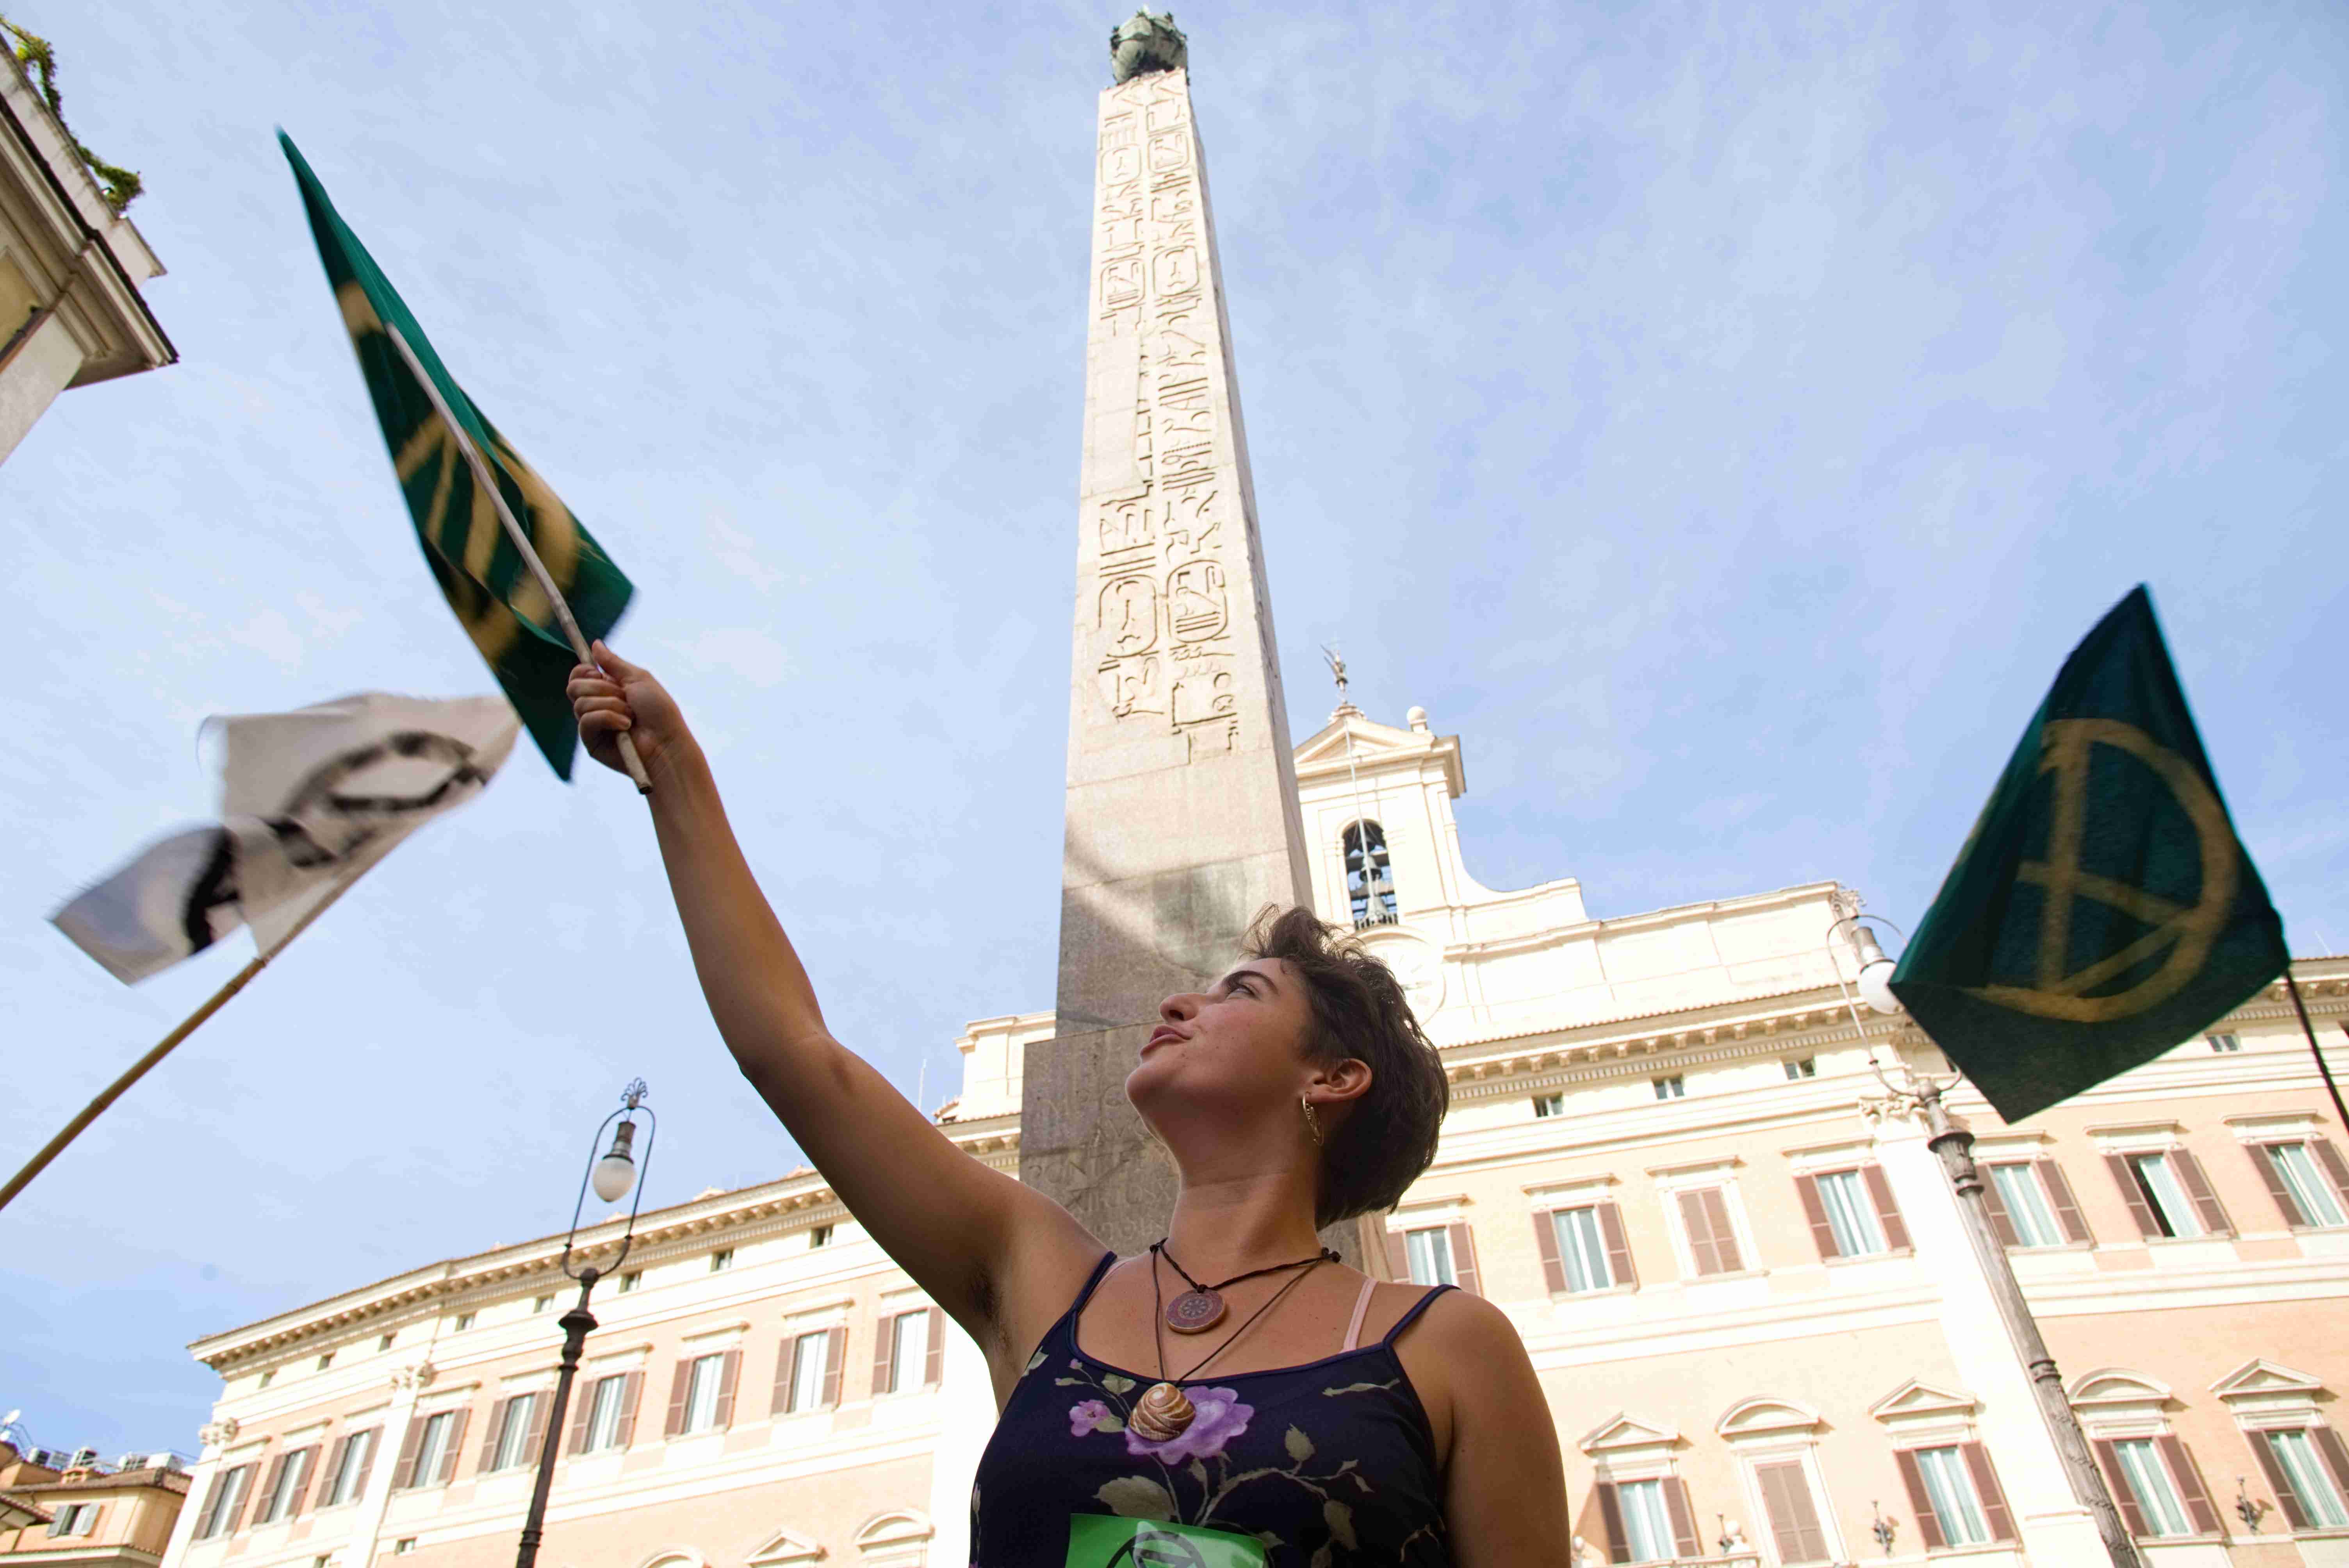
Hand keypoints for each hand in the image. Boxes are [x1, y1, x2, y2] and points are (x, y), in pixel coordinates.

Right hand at [568, 642, 687, 777]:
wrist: (666, 742)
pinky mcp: (591, 742)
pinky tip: (626, 726)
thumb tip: (595, 643)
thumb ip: (614, 663)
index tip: (598, 672)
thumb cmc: (659, 711)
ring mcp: (593, 725)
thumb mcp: (638, 679)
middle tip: (623, 695)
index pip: (578, 675)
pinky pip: (586, 720)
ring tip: (631, 715)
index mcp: (606, 690)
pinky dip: (608, 718)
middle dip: (601, 687)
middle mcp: (596, 706)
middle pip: (574, 687)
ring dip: (611, 705)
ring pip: (581, 703)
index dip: (583, 670)